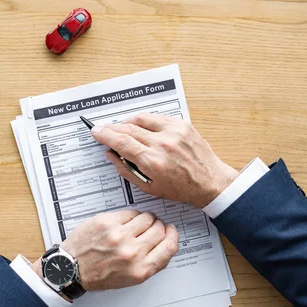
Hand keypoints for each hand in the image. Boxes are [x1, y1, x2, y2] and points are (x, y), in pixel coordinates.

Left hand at [34, 210, 178, 291]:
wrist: (72, 268)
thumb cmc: (100, 275)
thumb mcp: (131, 278)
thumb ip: (151, 263)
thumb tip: (165, 243)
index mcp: (140, 269)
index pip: (169, 246)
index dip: (172, 236)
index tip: (170, 231)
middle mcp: (132, 252)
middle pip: (159, 229)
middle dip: (158, 227)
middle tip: (151, 228)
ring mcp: (119, 235)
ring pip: (147, 217)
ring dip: (145, 219)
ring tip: (137, 225)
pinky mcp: (107, 222)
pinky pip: (130, 212)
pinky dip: (130, 216)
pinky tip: (124, 222)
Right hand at [91, 113, 238, 207]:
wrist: (210, 182)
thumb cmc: (180, 188)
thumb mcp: (148, 187)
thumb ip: (125, 169)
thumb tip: (110, 154)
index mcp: (152, 161)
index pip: (121, 142)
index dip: (105, 135)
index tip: (96, 132)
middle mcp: (162, 144)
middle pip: (128, 128)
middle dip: (112, 128)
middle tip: (103, 128)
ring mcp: (173, 132)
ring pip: (141, 118)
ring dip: (127, 121)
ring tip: (121, 127)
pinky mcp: (182, 125)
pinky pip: (157, 117)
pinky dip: (145, 120)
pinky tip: (140, 126)